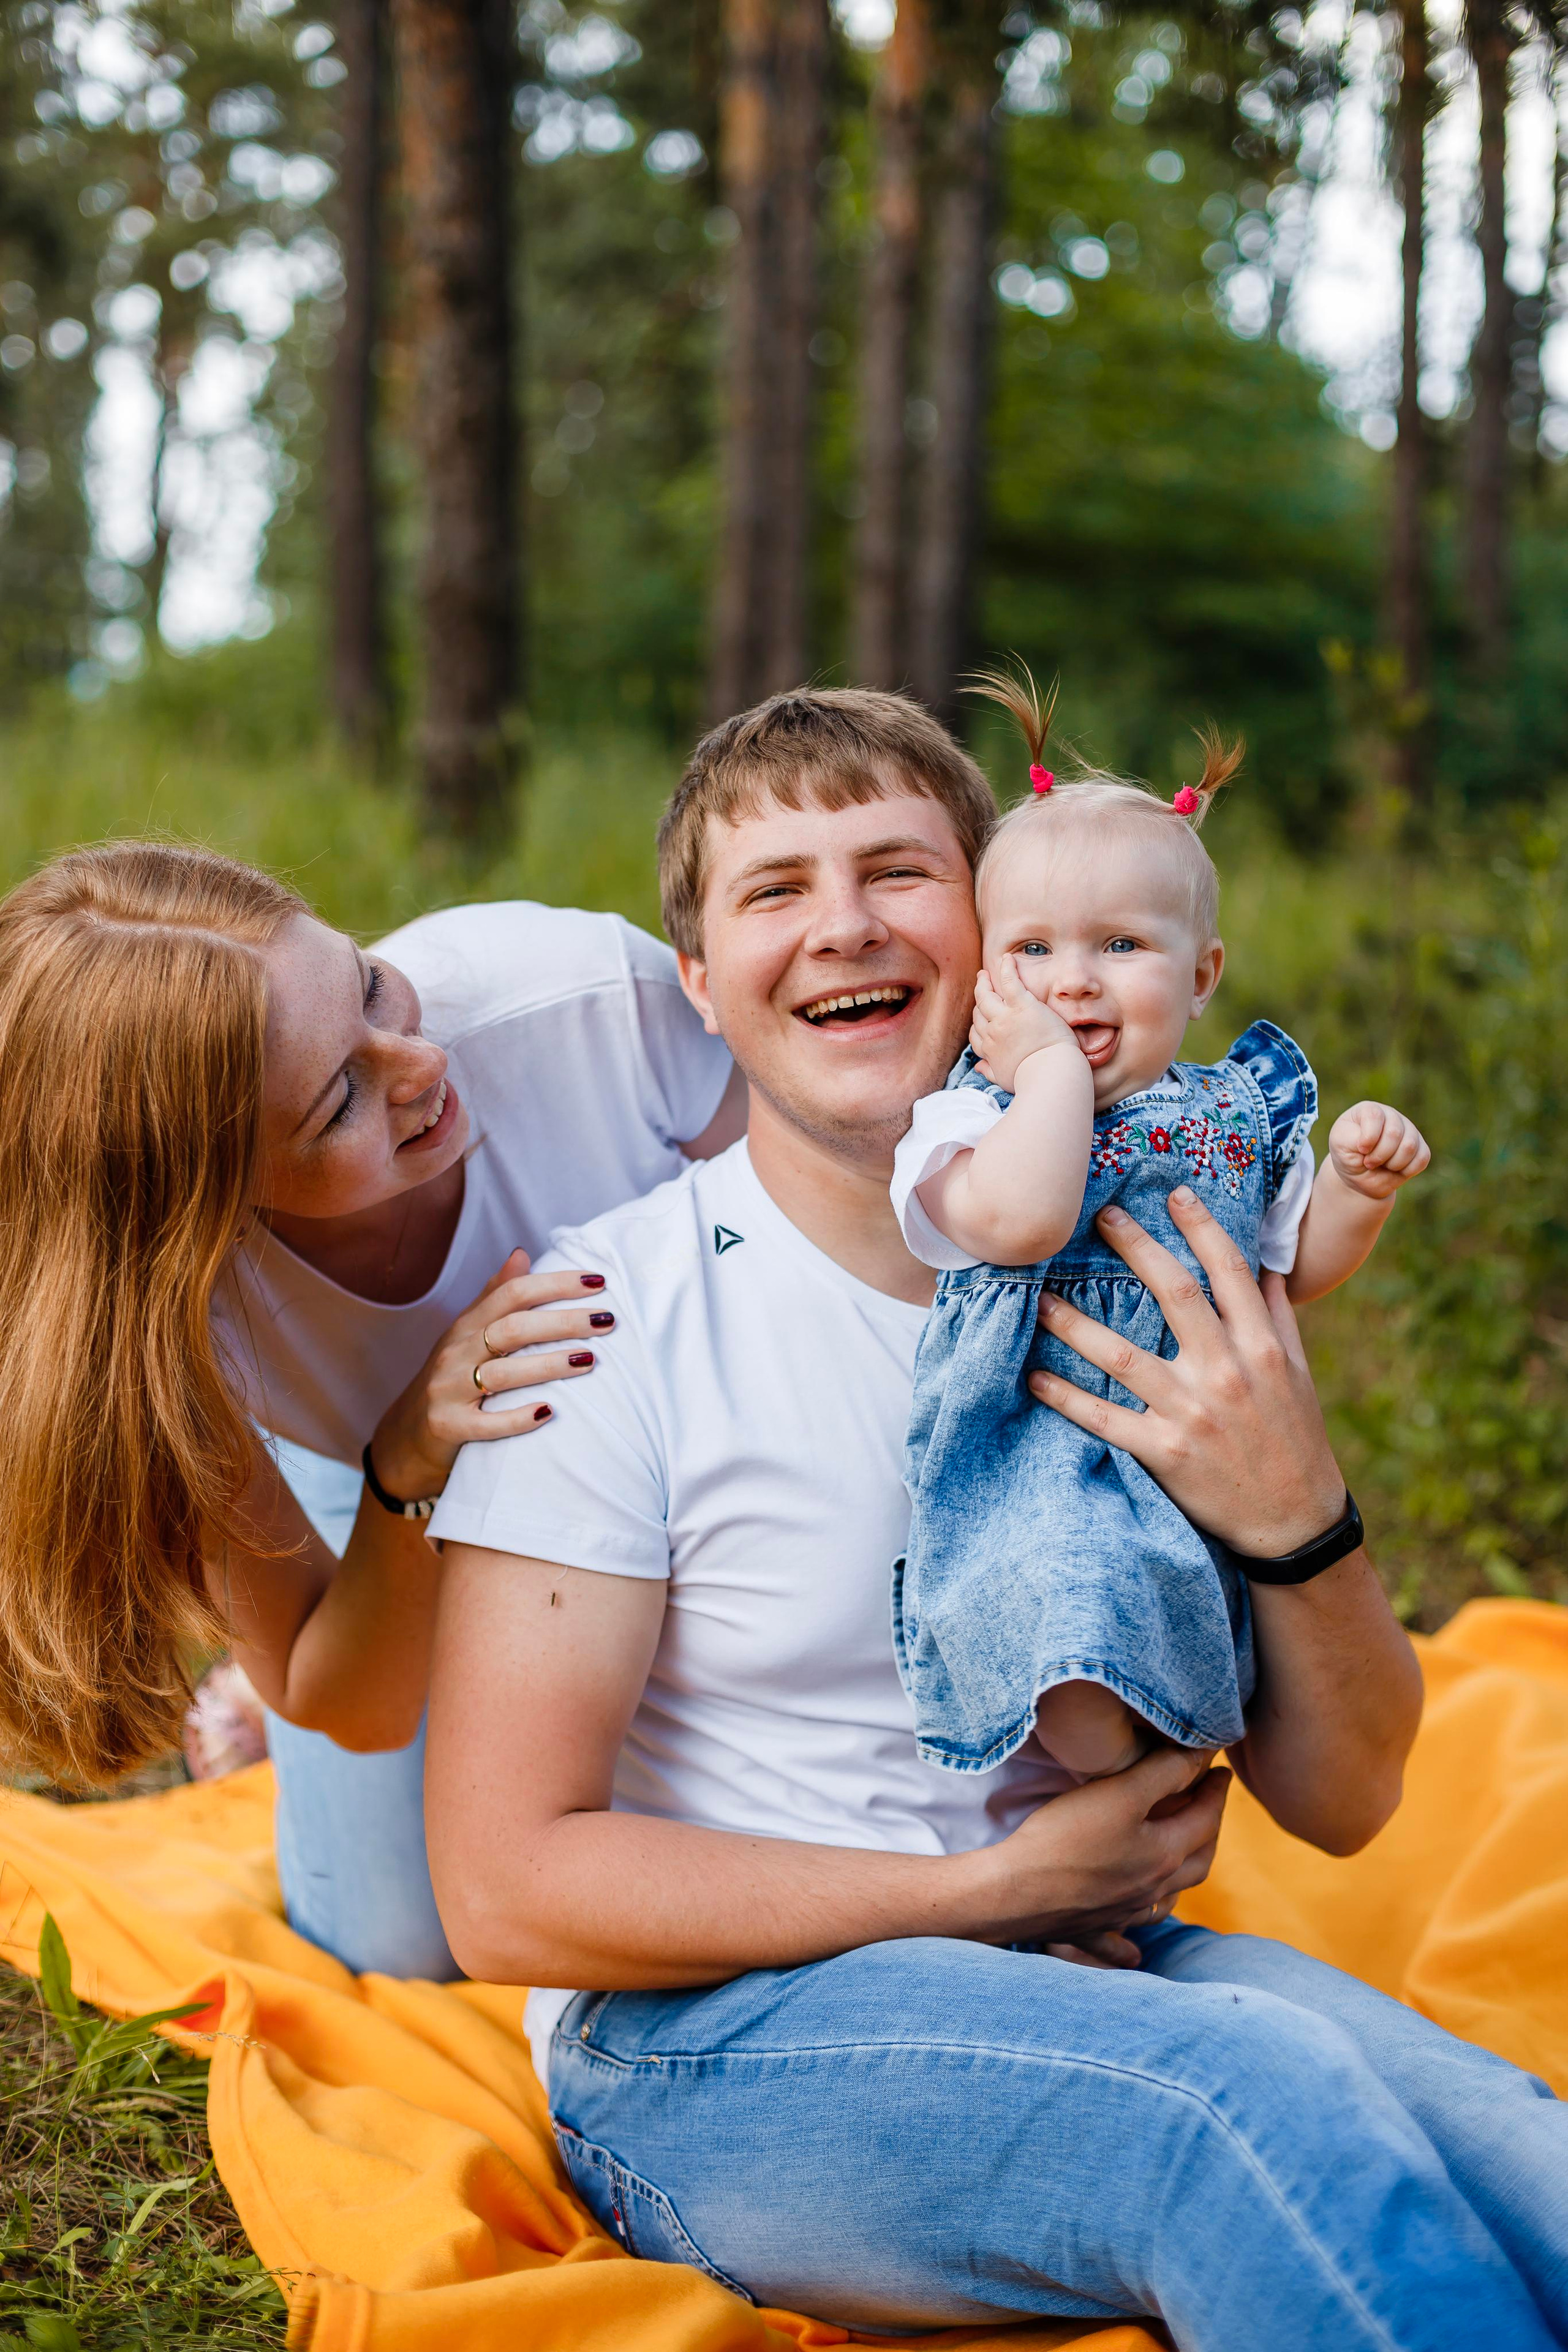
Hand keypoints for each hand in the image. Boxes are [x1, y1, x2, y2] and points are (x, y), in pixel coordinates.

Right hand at [368, 1250, 614, 1502]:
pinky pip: (488, 1424)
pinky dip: (519, 1418)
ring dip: (550, 1365)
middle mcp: (455, 1353)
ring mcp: (449, 1391)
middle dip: (564, 1321)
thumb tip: (522, 1253)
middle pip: (513, 1328)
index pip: (513, 1293)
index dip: (556, 1284)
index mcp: (466, 1325)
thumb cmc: (451, 1377)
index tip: (598, 1281)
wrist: (408, 1435)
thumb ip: (494, 1295)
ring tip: (590, 1360)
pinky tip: (549, 1411)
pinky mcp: (449, 1428)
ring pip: (504, 1374)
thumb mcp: (466, 1333)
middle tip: (607, 1320)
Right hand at [966, 1745, 1230, 1950]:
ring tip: (1180, 1859)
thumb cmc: (1066, 1839)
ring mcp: (1124, 1913)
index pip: (1206, 1818)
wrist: (1015, 1893)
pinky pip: (1123, 1936)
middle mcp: (1152, 1889)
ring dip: (1182, 1878)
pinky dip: (1134, 1939)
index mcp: (1165, 1856)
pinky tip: (1133, 1950)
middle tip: (1208, 1804)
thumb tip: (1202, 1758)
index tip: (1222, 1770)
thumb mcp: (1119, 1793)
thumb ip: (1164, 1773)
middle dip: (1208, 1830)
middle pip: (1198, 1862)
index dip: (1216, 1791)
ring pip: (1168, 1900)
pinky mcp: (1093, 1926)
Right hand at [970, 954, 1077, 1092]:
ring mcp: (1005, 1017)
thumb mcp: (1005, 1080)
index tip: (982, 1020)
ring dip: (984, 983)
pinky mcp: (1022, 1005)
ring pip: (986, 996)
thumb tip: (978, 1068)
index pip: (977, 1035)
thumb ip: (990, 1071)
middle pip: (979, 1012)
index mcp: (990, 1051)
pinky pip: (1009, 981)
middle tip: (980, 987)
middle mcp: (993, 1032)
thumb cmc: (1032, 1080)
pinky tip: (1007, 957)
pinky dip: (1007, 968)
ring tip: (984, 974)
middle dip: (978, 999)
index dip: (978, 1025)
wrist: (1050, 1073)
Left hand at [1027, 1188, 1347, 1554]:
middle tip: (1100, 1217)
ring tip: (1039, 1296)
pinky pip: (1104, 1418)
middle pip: (1174, 1293)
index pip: (1230, 1271)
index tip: (1174, 1193)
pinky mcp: (1165, 1452)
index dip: (1201, 1227)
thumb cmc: (1296, 1440)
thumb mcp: (1300, 1375)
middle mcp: (1227, 1372)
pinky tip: (1034, 1376)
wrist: (1294, 1522)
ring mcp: (1193, 1412)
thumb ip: (1278, 1318)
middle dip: (1136, 1249)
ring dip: (1076, 1324)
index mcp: (1263, 1347)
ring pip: (1122, 1356)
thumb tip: (1266, 1264)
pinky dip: (1066, 1397)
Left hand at [1328, 1101, 1430, 1200]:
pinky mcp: (1420, 1148)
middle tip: (1368, 1163)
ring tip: (1381, 1165)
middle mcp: (1392, 1116)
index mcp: (1369, 1109)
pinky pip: (1422, 1158)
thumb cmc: (1347, 1155)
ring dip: (1392, 1164)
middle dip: (1379, 1155)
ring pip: (1409, 1146)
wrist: (1359, 1176)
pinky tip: (1394, 1169)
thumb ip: (1352, 1138)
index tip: (1360, 1150)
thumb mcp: (1340, 1145)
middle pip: (1394, 1133)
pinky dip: (1406, 1170)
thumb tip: (1373, 1141)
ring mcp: (1409, 1130)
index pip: (1375, 1116)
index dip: (1368, 1138)